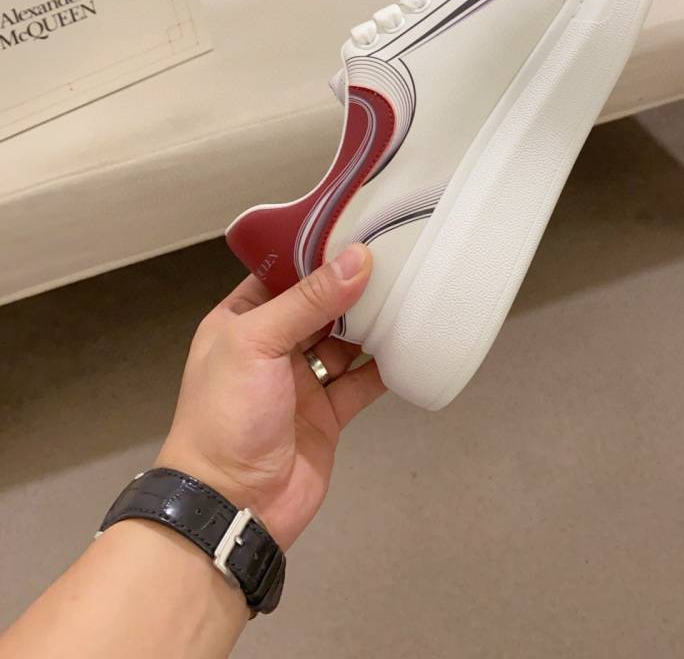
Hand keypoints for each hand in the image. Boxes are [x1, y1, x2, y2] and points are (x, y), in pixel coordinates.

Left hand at [157, 243, 384, 549]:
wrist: (231, 505)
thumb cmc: (224, 417)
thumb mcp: (257, 343)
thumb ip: (309, 300)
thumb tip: (357, 260)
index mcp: (241, 321)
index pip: (283, 274)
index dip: (317, 253)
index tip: (357, 228)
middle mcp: (272, 347)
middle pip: (321, 305)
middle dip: (353, 285)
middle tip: (395, 255)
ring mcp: (301, 382)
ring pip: (345, 341)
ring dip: (372, 322)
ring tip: (408, 291)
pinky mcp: (328, 414)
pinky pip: (362, 382)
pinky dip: (384, 366)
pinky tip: (408, 344)